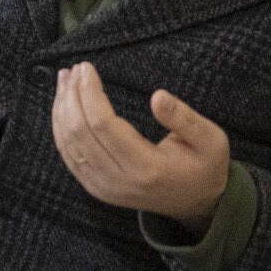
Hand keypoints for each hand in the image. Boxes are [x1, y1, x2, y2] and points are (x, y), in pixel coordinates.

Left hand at [51, 62, 231, 232]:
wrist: (196, 203)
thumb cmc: (205, 166)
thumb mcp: (211, 140)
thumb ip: (185, 118)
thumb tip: (157, 96)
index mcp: (147, 168)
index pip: (103, 124)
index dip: (89, 93)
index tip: (87, 67)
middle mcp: (119, 181)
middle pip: (80, 132)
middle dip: (71, 96)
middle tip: (73, 69)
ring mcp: (103, 188)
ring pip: (69, 143)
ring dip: (61, 108)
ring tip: (64, 79)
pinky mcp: (95, 188)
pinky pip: (69, 155)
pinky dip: (60, 127)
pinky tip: (62, 105)